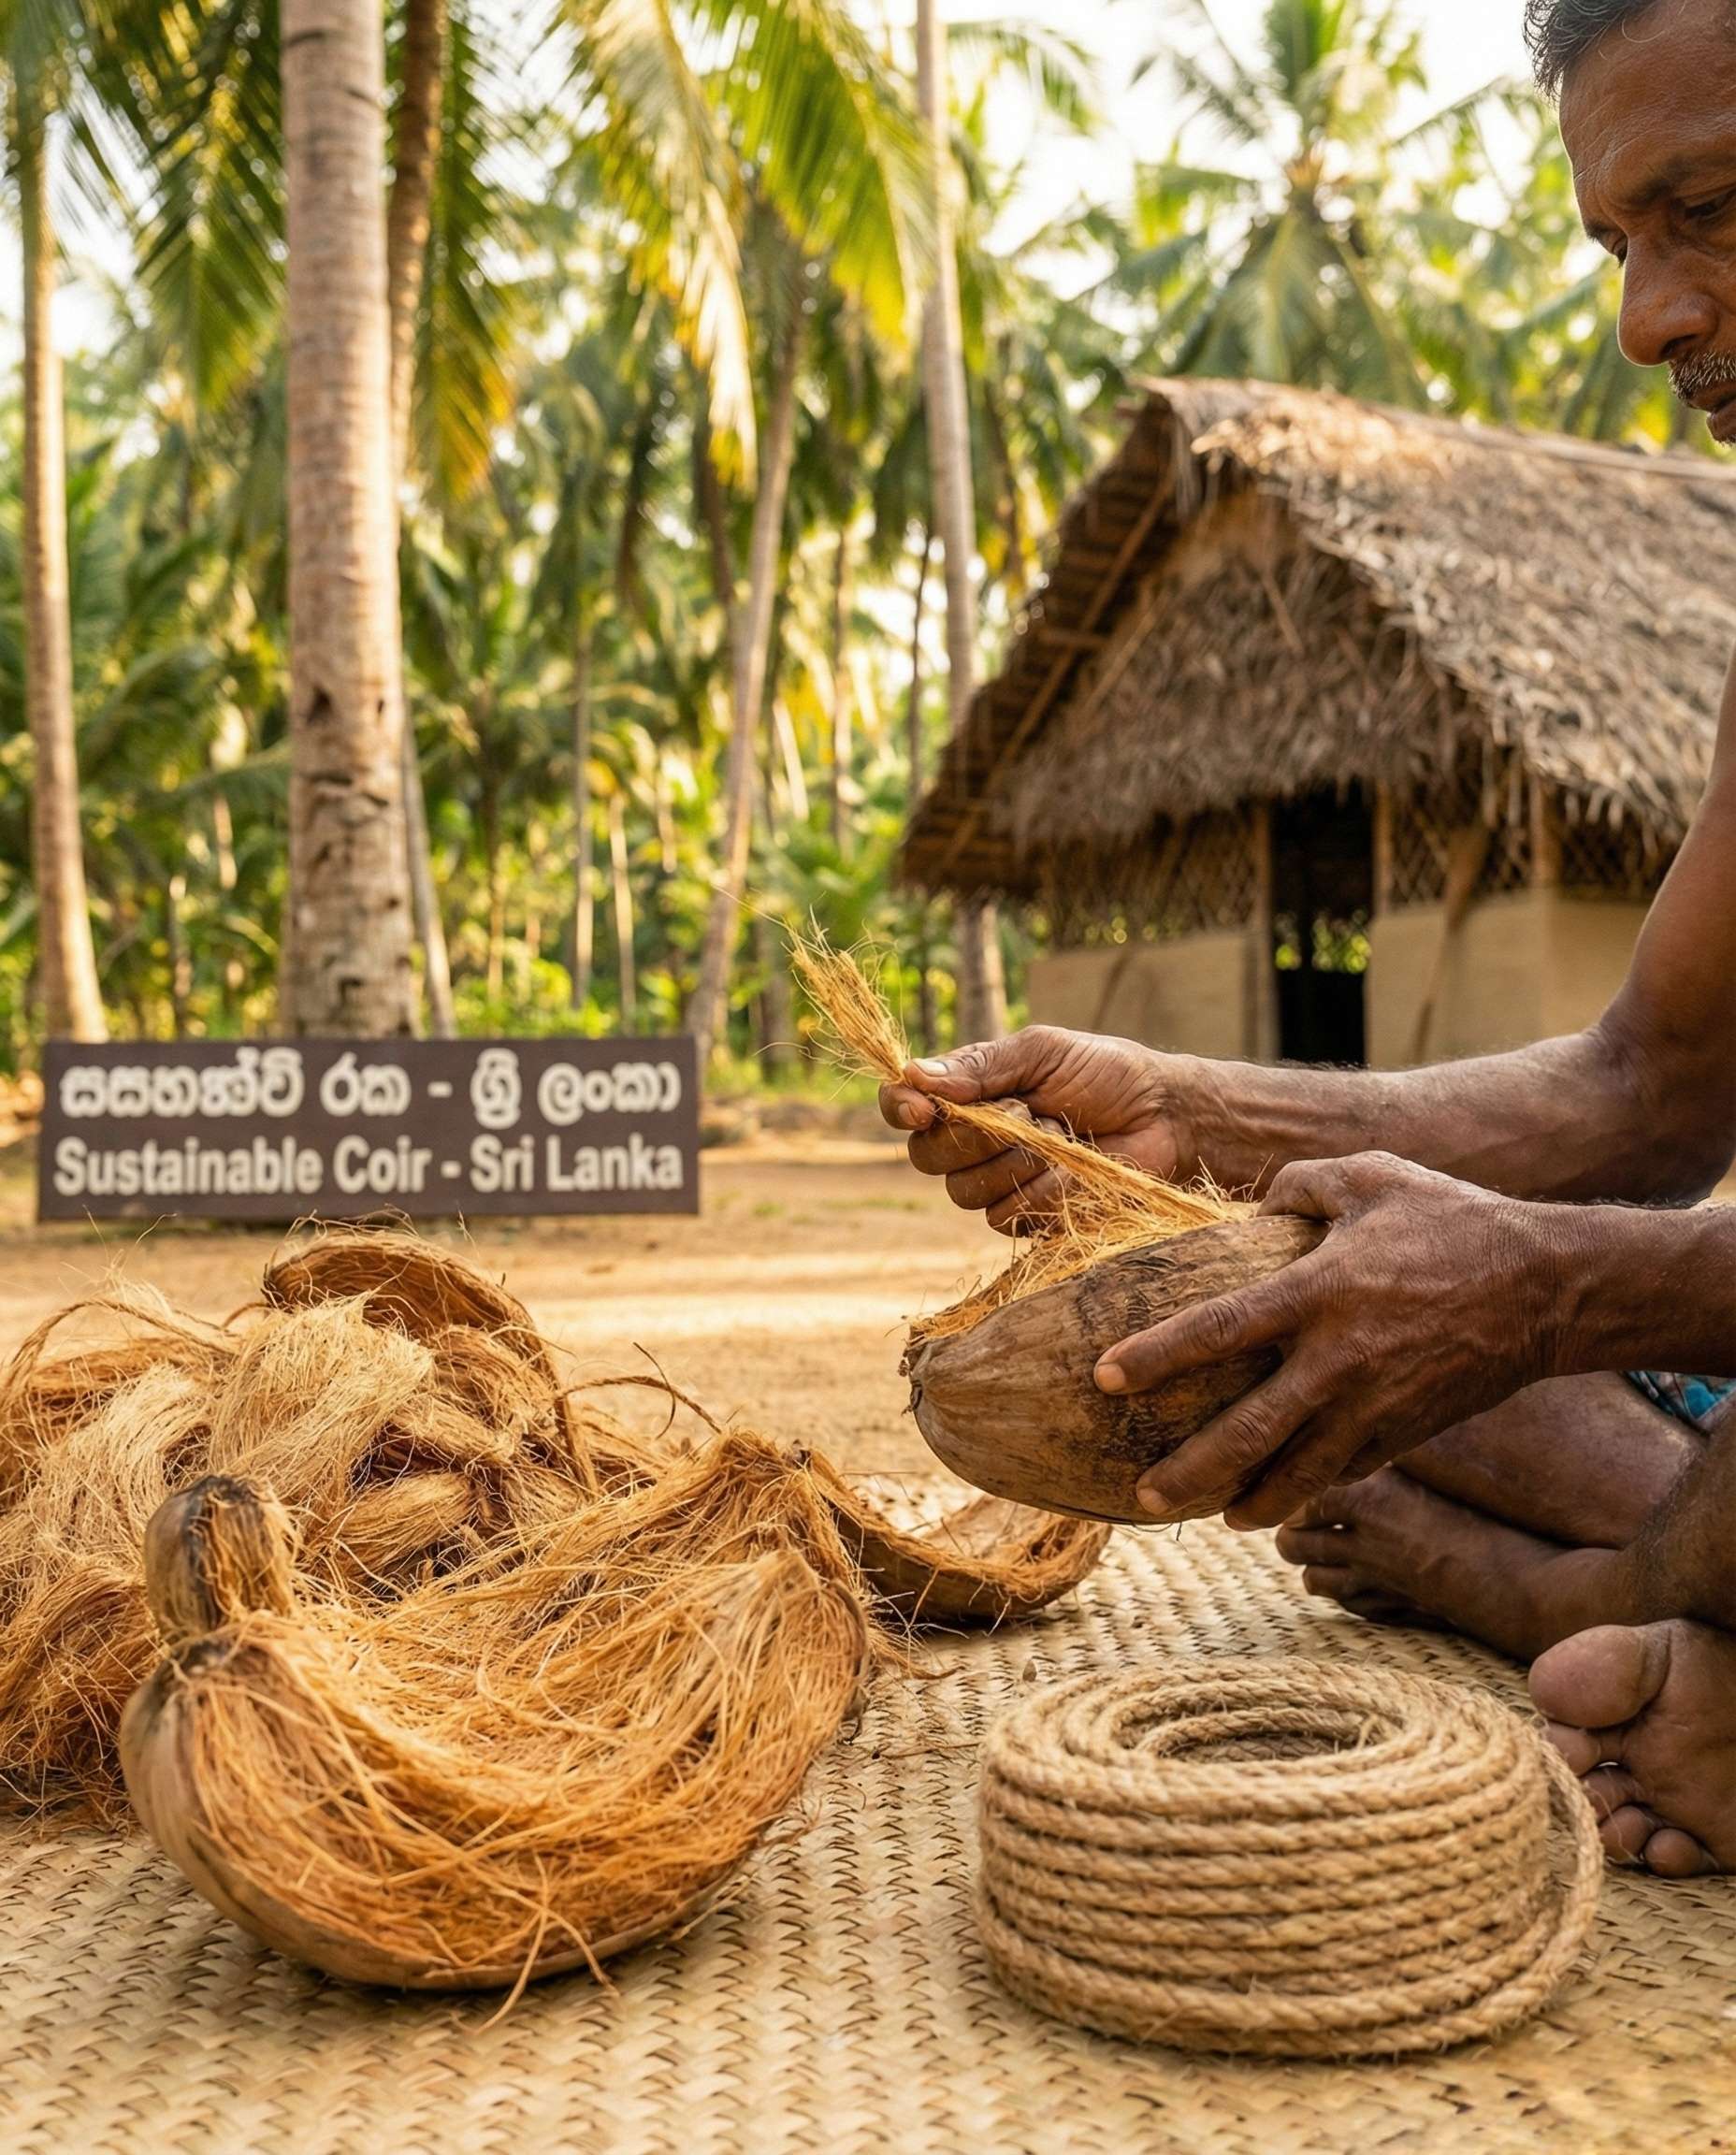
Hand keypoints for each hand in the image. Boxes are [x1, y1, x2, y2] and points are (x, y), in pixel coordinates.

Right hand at [878, 1026, 1190, 1233]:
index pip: (903, 1104)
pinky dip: (1045, 1190)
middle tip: (1028, 1111)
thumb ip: (981, 1065)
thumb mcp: (1043, 1052)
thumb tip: (913, 1073)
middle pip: (926, 1156)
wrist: (1166, 1121)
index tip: (924, 1110)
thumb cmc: (1108, 1074)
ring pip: (965, 1193)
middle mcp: (971, 1141)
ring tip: (1062, 1136)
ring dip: (1017, 1162)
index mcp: (967, 1093)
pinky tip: (1075, 1170)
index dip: (901, 1109)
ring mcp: (996, 1183)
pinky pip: (1006, 1216)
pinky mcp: (1026, 1218)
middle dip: (975, 1137)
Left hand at [1093, 1152, 1568, 1527]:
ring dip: (1250, 1502)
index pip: (1217, 1329)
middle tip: (1144, 1496)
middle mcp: (1340, 1360)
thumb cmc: (1452, 1220)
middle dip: (1191, 1471)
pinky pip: (1345, 1471)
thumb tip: (1254, 1210)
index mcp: (1319, 1291)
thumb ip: (1299, 1185)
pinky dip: (1310, 1489)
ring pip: (1300, 1474)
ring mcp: (1376, 1406)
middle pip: (1248, 1432)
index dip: (1156, 1357)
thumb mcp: (1371, 1175)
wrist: (1548, 1288)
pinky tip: (1279, 1497)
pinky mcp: (1407, 1432)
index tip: (1103, 1377)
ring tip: (1210, 1516)